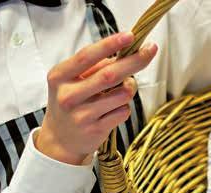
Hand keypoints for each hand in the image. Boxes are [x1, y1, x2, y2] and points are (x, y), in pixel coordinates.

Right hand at [35, 32, 157, 164]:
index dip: (109, 44)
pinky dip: (125, 106)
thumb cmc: (71, 102)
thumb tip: (126, 52)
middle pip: (109, 74)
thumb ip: (94, 66)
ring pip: (122, 94)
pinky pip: (123, 111)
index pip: (86, 56)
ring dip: (130, 87)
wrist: (60, 139)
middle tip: (150, 49)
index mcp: (59, 76)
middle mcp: (68, 95)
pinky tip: (114, 108)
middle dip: (134, 60)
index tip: (129, 35)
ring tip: (123, 89)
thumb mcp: (72, 80)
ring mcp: (82, 115)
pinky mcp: (95, 129)